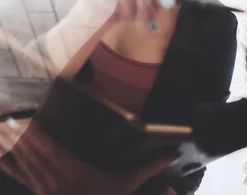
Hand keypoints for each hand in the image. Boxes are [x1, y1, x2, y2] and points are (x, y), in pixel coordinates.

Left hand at [0, 119, 175, 194]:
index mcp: (76, 173)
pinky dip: (10, 164)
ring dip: (11, 145)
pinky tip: (2, 153)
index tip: (28, 119)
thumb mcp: (130, 185)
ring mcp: (44, 188)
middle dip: (18, 136)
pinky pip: (21, 176)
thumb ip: (149, 167)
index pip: (54, 152)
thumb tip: (172, 150)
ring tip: (2, 127)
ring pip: (24, 163)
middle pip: (34, 154)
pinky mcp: (39, 193)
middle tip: (6, 117)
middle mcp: (56, 180)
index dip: (39, 137)